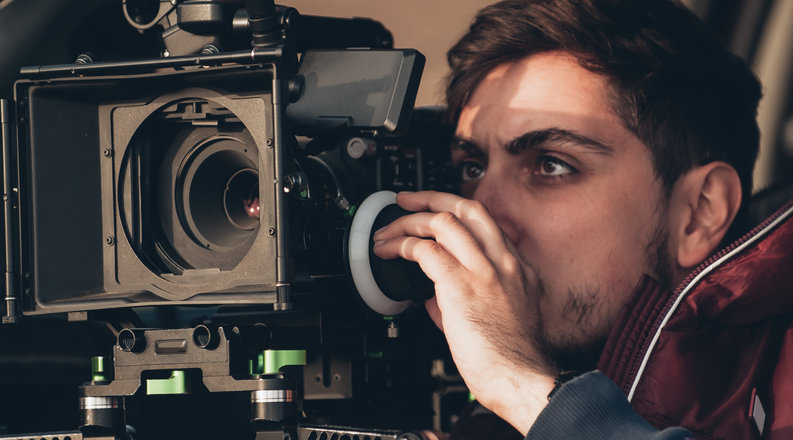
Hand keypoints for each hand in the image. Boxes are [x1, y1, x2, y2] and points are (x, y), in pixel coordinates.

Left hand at [372, 191, 556, 434]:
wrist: (522, 378)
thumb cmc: (511, 358)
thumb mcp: (499, 317)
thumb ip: (465, 300)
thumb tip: (434, 297)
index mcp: (515, 267)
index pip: (483, 223)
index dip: (452, 211)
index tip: (432, 212)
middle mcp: (504, 262)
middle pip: (466, 209)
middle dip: (431, 198)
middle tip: (407, 200)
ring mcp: (484, 271)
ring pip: (443, 222)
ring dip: (408, 222)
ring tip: (388, 231)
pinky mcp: (462, 285)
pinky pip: (426, 250)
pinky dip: (403, 246)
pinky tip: (390, 252)